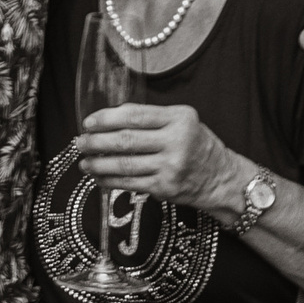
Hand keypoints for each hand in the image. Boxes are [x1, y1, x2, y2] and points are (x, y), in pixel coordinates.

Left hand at [77, 103, 248, 217]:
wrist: (223, 178)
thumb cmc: (197, 145)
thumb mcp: (181, 122)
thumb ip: (150, 118)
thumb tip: (108, 118)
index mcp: (179, 119)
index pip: (134, 116)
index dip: (106, 119)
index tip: (88, 123)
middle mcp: (177, 141)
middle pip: (125, 140)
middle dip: (96, 142)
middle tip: (80, 143)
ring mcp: (171, 166)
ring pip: (124, 164)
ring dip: (98, 164)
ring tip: (84, 162)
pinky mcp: (166, 187)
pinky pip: (130, 182)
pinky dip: (110, 180)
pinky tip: (99, 177)